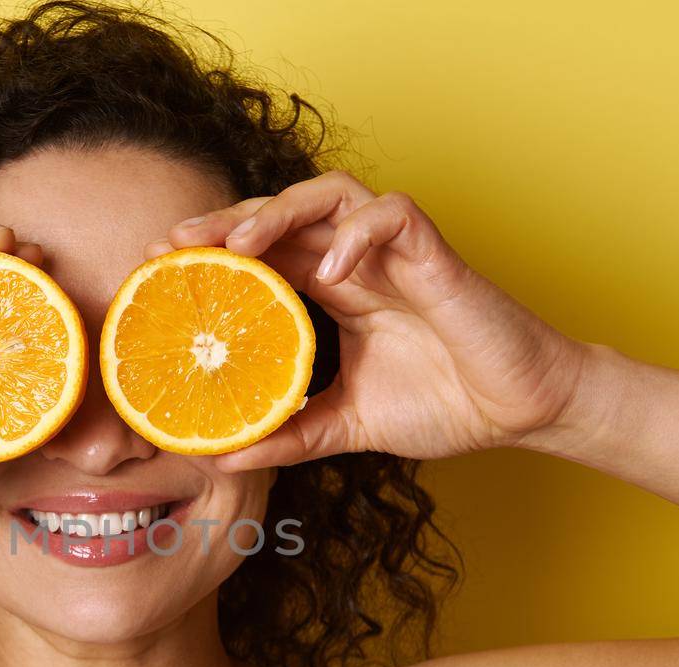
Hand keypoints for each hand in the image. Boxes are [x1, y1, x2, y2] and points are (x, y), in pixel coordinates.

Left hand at [149, 171, 594, 467]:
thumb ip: (289, 434)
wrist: (519, 410)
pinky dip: (360, 234)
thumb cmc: (445, 404)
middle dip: (226, 221)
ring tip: (241, 245)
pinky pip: (394, 216)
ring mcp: (396, 253)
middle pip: (281, 213)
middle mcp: (357, 262)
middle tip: (175, 245)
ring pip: (330, 194)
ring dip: (280, 210)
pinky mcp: (437, 255)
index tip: (159, 269)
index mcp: (333, 290)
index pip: (262, 253)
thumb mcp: (347, 425)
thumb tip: (223, 459)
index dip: (212, 252)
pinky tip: (331, 270)